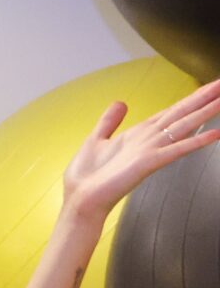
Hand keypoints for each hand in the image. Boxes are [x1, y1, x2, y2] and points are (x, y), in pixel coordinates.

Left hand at [62, 79, 219, 221]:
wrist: (80, 200)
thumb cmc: (86, 177)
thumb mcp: (95, 140)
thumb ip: (109, 121)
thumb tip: (120, 103)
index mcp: (139, 134)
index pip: (172, 111)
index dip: (191, 98)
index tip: (210, 87)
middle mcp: (149, 140)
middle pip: (183, 113)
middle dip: (205, 98)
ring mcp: (151, 151)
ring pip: (184, 125)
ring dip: (205, 111)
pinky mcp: (148, 163)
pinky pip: (176, 149)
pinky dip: (195, 141)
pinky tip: (216, 133)